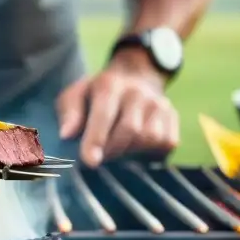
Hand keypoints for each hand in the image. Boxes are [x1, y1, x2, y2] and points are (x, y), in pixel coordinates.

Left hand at [56, 48, 178, 166]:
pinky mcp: (173, 117)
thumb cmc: (96, 94)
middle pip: (130, 130)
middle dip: (112, 151)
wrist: (134, 77)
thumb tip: (67, 135)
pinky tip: (135, 147)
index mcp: (110, 84)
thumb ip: (69, 113)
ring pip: (149, 139)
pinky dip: (149, 153)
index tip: (90, 162)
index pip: (104, 114)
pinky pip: (165, 144)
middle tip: (100, 158)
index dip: (96, 139)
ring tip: (117, 149)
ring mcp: (159, 103)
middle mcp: (138, 92)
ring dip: (131, 152)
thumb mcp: (75, 95)